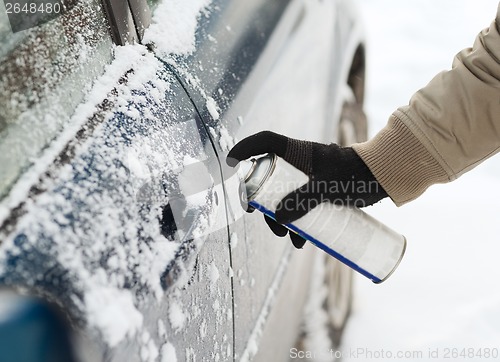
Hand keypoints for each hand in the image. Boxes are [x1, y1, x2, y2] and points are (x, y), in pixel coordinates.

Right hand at [227, 131, 387, 247]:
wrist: (384, 179)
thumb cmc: (357, 174)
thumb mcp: (328, 187)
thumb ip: (303, 201)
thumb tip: (279, 220)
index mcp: (299, 152)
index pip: (266, 142)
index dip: (247, 148)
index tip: (232, 162)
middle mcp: (301, 163)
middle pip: (271, 179)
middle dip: (266, 204)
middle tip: (269, 223)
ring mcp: (310, 178)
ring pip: (286, 197)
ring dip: (283, 219)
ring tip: (292, 240)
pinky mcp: (320, 190)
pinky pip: (301, 205)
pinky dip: (299, 222)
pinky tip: (303, 240)